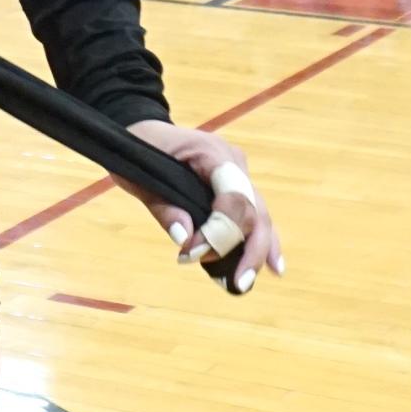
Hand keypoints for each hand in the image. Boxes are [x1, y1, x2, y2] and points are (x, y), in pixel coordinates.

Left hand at [123, 119, 282, 291]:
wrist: (144, 128)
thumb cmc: (138, 149)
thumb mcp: (139, 176)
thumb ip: (163, 206)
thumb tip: (183, 238)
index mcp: (210, 152)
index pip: (233, 196)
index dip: (220, 231)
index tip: (190, 254)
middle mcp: (233, 161)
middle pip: (254, 209)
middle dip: (249, 249)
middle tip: (237, 283)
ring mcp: (239, 171)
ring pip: (260, 214)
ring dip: (259, 250)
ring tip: (248, 281)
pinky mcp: (237, 184)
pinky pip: (253, 213)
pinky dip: (261, 239)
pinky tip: (272, 266)